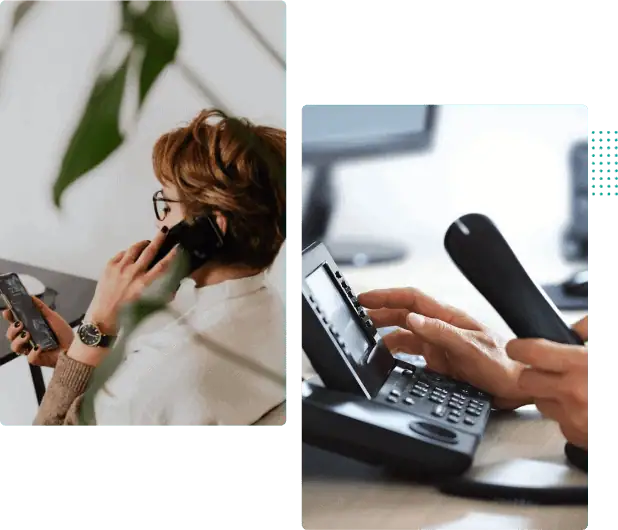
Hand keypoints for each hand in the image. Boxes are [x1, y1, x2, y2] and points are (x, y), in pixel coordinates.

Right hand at [2, 297, 73, 366]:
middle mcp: (28, 339)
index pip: (15, 322)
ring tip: (28, 334)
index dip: (9, 317)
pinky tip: (39, 347)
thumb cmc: (64, 333)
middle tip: (20, 324)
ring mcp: (31, 349)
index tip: (7, 311)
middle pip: (11, 335)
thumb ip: (41, 308)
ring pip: (15, 347)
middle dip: (12, 329)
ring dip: (19, 340)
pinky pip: (29, 357)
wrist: (75, 346)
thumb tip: (31, 297)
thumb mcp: (53, 318)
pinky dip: (34, 352)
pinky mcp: (36, 359)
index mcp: (30, 328)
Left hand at [86, 228, 177, 334]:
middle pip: (149, 251)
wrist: (104, 315)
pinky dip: (127, 253)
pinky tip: (130, 255)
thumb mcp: (145, 301)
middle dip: (159, 239)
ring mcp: (120, 268)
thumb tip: (161, 277)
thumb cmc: (127, 313)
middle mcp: (133, 273)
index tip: (177, 247)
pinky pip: (121, 254)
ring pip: (134, 249)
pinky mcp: (109, 266)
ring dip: (142, 243)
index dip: (171, 255)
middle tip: (164, 230)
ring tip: (147, 242)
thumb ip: (154, 287)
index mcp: (144, 283)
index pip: (162, 265)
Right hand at [358, 288, 531, 409]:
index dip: (386, 295)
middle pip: (403, 313)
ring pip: (404, 333)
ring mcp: (439, 344)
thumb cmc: (503, 365)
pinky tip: (386, 357)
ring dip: (384, 333)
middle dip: (379, 312)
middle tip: (357, 315)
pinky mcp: (439, 362)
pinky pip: (411, 353)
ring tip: (366, 337)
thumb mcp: (471, 347)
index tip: (365, 298)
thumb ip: (440, 332)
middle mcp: (441, 328)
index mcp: (448, 317)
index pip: (411, 298)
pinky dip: (395, 353)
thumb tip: (412, 318)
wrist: (518, 387)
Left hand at [506, 315, 588, 448]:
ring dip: (552, 396)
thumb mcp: (610, 347)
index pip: (530, 352)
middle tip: (550, 370)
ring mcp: (575, 417)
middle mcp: (575, 392)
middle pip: (526, 380)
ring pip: (542, 403)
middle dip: (534, 373)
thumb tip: (573, 327)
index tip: (518, 347)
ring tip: (579, 391)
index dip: (520, 347)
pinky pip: (559, 422)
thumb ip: (591, 331)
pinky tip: (588, 409)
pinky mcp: (579, 437)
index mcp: (582, 365)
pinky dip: (568, 416)